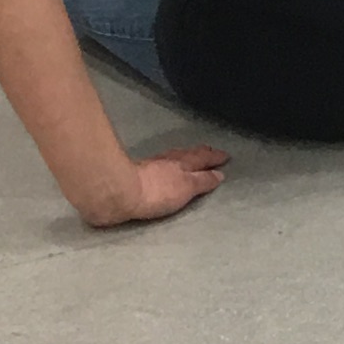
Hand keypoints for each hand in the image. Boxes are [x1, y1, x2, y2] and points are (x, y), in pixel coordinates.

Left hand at [77, 145, 228, 226]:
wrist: (118, 193)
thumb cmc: (156, 193)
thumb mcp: (186, 189)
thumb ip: (202, 181)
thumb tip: (219, 173)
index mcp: (183, 165)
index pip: (202, 159)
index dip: (213, 157)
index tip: (225, 156)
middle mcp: (168, 161)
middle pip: (188, 154)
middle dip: (200, 153)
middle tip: (210, 150)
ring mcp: (151, 165)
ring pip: (173, 157)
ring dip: (184, 156)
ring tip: (190, 156)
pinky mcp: (136, 173)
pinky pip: (160, 163)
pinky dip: (168, 162)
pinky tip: (164, 166)